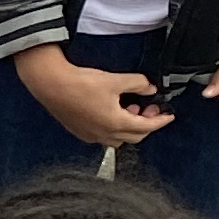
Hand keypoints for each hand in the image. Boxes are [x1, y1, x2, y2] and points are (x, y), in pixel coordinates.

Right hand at [10, 48, 171, 148]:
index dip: (160, 121)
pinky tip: (110, 113)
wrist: (51, 84)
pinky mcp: (80, 131)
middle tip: (149, 109)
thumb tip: (149, 88)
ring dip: (129, 127)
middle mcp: (104, 134)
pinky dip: (113, 128)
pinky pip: (103, 136)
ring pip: (119, 138)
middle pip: (135, 136)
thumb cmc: (80, 83)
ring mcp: (91, 135)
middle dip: (146, 124)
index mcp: (116, 123)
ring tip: (129, 108)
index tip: (168, 116)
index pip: (147, 127)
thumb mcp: (116, 80)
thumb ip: (138, 84)